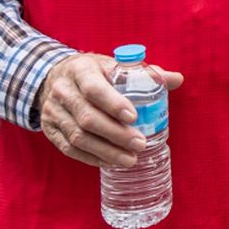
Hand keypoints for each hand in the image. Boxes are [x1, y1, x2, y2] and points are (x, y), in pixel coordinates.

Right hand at [36, 54, 183, 167]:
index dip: (113, 103)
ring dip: (106, 151)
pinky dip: (92, 158)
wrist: (55, 78)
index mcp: (80, 69)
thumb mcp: (113, 66)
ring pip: (78, 137)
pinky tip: (111, 162)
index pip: (94, 88)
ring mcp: (53, 112)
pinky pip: (70, 149)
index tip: (134, 117)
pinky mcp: (50, 130)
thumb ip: (145, 74)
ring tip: (130, 159)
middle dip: (116, 134)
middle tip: (140, 144)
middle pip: (87, 117)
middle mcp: (63, 90)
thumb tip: (177, 79)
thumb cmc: (94, 73)